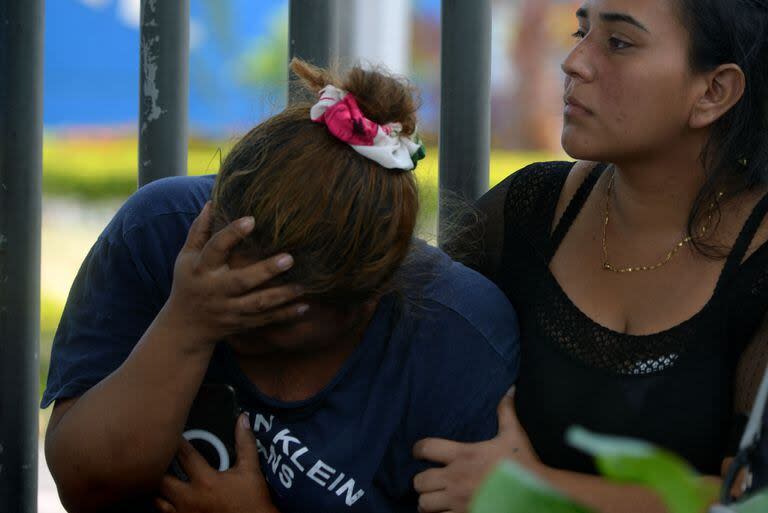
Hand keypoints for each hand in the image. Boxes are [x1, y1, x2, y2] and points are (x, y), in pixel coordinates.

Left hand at [154, 413, 277, 512]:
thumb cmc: (252, 500)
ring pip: (157, 500)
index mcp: (206, 481)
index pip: (184, 455)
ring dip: (158, 489)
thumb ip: (245, 443)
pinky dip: (163, 505)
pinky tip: (166, 499)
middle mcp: (190, 498)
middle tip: (157, 457)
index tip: (169, 431)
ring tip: (158, 478)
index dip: (175, 442)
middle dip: (158, 467)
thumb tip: (243, 419)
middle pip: (161, 480)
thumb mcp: (250, 470)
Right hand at [165, 202, 307, 349]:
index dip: (232, 234)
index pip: (215, 248)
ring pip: (257, 304)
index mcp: (201, 269)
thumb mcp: (186, 257)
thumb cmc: (188, 282)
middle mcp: (215, 290)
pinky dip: (285, 315)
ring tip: (303, 285)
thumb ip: (199, 231)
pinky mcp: (240, 323)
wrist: (186, 327)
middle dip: (265, 271)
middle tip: (290, 258)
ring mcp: (229, 310)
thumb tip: (213, 202)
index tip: (251, 219)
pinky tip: (305, 307)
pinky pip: (265, 320)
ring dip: (282, 296)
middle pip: (241, 281)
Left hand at [412, 389, 540, 512]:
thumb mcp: (514, 435)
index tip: (418, 452)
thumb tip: (510, 389)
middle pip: (419, 481)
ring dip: (428, 501)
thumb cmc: (523, 465)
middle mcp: (456, 478)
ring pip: (424, 504)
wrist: (536, 495)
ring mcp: (458, 501)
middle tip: (430, 480)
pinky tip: (447, 510)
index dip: (417, 449)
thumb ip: (506, 412)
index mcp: (464, 455)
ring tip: (435, 498)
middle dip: (422, 481)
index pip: (426, 448)